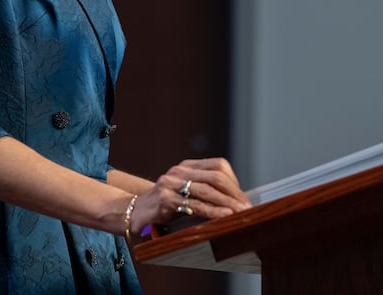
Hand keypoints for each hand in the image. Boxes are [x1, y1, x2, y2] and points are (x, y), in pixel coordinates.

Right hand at [128, 158, 250, 233]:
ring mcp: (171, 183)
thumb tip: (236, 204)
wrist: (134, 212)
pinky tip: (223, 217)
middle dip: (234, 194)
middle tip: (247, 209)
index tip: (245, 199)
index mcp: (187, 166)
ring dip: (227, 204)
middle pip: (215, 177)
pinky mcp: (165, 198)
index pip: (218, 166)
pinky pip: (194, 205)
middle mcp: (179, 170)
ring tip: (240, 214)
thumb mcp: (185, 194)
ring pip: (207, 190)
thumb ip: (205, 193)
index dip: (234, 183)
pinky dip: (212, 212)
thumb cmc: (165, 207)